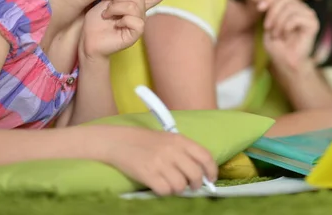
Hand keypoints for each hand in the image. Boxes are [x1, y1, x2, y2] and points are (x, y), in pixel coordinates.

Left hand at [80, 0, 164, 58]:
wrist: (88, 40)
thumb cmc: (96, 20)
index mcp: (137, 5)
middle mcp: (141, 13)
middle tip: (108, 7)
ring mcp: (139, 24)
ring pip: (134, 6)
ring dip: (115, 8)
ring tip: (107, 15)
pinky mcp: (135, 34)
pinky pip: (135, 20)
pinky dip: (120, 20)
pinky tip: (114, 25)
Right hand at [95, 125, 217, 195]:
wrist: (119, 141)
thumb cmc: (146, 141)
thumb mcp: (169, 138)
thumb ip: (185, 151)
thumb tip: (201, 171)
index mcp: (180, 140)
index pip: (205, 156)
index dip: (212, 170)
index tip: (211, 178)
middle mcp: (172, 151)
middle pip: (195, 174)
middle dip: (196, 184)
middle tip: (192, 186)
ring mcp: (160, 163)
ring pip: (180, 185)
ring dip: (178, 189)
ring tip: (172, 185)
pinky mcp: (148, 174)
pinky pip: (165, 191)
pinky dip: (165, 192)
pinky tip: (161, 186)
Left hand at [258, 0, 319, 70]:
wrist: (287, 63)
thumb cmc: (278, 47)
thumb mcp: (269, 25)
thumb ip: (270, 10)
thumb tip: (266, 1)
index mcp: (293, 7)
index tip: (260, 9)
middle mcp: (303, 9)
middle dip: (272, 13)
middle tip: (268, 28)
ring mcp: (309, 16)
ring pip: (289, 7)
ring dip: (278, 22)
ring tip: (277, 35)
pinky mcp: (313, 24)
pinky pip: (295, 17)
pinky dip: (286, 27)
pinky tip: (286, 36)